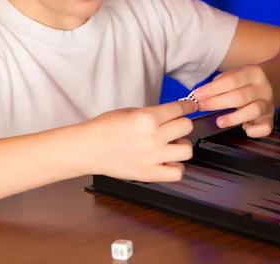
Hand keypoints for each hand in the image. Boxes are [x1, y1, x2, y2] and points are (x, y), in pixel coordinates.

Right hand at [81, 100, 196, 181]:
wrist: (89, 148)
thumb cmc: (105, 127)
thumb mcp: (130, 111)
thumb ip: (152, 114)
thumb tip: (170, 115)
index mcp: (148, 117)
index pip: (179, 109)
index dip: (188, 106)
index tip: (191, 107)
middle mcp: (154, 136)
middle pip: (187, 127)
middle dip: (183, 124)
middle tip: (177, 125)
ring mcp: (153, 157)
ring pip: (187, 150)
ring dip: (182, 145)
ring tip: (172, 145)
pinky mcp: (149, 174)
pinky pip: (177, 172)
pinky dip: (176, 166)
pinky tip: (167, 161)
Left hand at [193, 65, 274, 136]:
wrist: (272, 82)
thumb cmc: (246, 81)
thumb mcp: (234, 74)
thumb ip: (219, 83)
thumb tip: (202, 95)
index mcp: (253, 73)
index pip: (231, 80)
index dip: (212, 89)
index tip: (198, 95)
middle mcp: (263, 88)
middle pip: (240, 96)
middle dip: (216, 103)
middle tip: (202, 107)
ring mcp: (268, 104)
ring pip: (254, 111)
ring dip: (233, 118)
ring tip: (219, 122)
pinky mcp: (270, 118)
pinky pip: (265, 128)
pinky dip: (253, 131)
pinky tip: (243, 128)